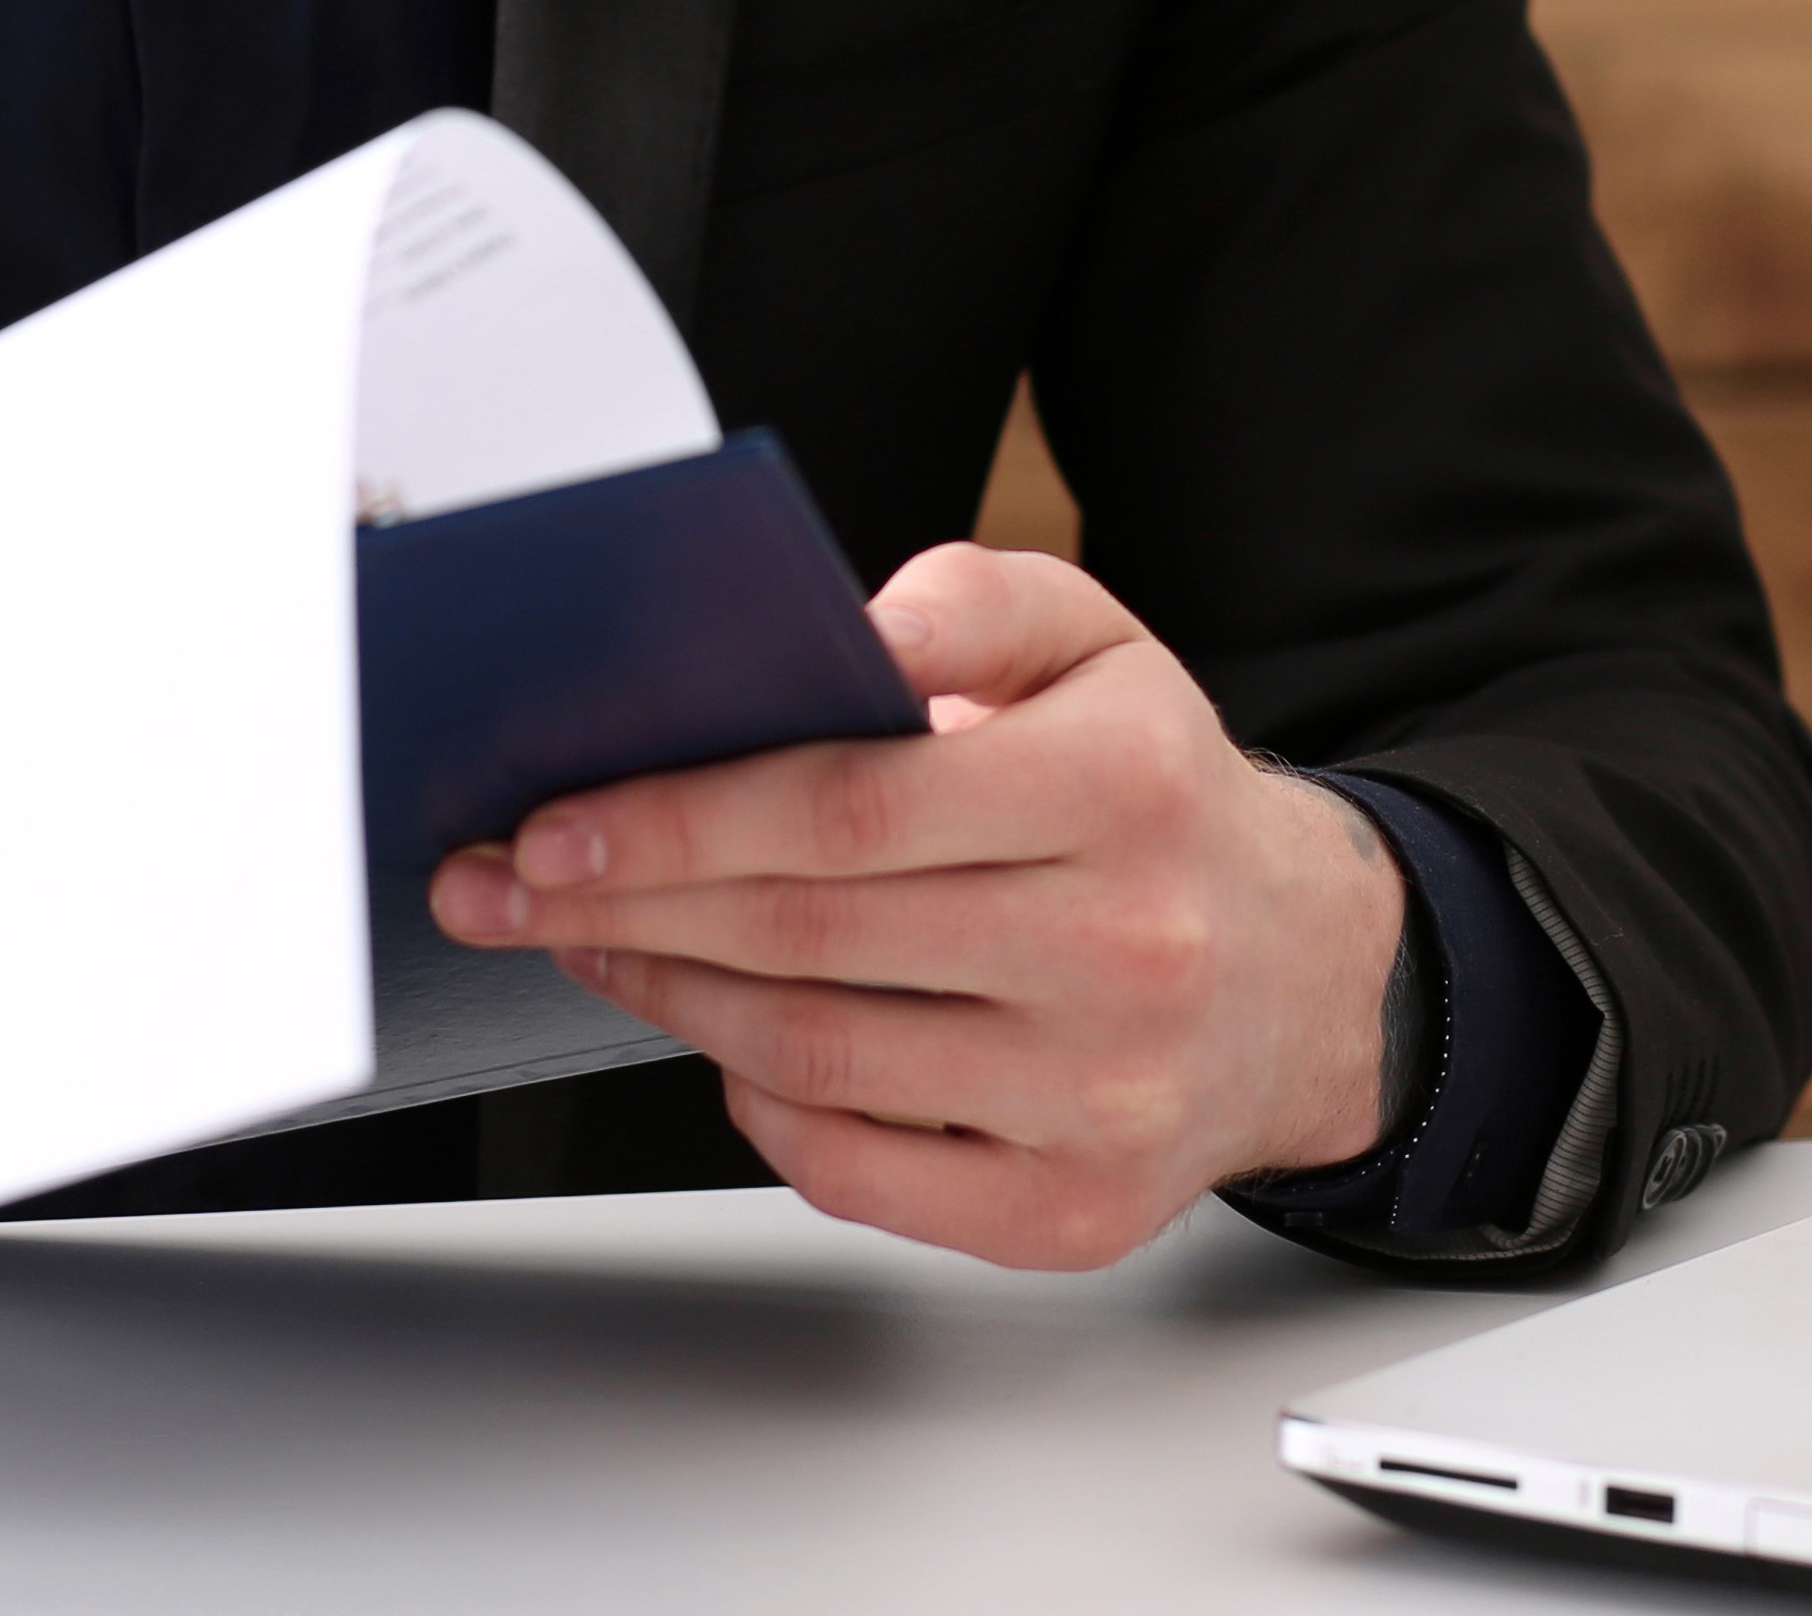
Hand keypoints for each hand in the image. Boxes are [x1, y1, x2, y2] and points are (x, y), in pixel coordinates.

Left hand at [424, 544, 1403, 1269]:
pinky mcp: (1069, 1210)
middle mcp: (1127, 947)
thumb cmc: (1159, 797)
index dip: (680, 820)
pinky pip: (856, 1170)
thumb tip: (840, 627)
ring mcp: (1100, 1097)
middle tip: (509, 886)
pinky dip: (757, 1104)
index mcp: (1126, 786)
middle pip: (811, 935)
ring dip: (668, 997)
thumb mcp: (1098, 644)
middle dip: (624, 907)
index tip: (554, 821)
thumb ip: (972, 601)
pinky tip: (714, 1037)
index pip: (852, 807)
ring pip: (815, 1056)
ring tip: (592, 943)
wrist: (1303, 977)